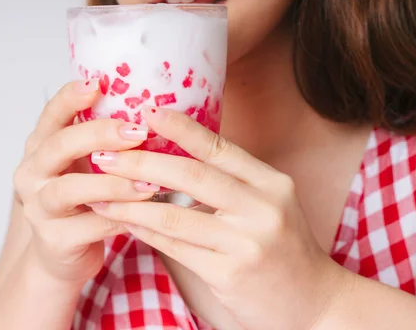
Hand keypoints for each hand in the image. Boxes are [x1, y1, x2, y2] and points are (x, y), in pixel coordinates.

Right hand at [13, 80, 157, 287]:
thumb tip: (147, 106)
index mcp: (40, 149)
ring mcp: (39, 208)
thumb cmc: (81, 200)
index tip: (97, 83)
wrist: (61, 255)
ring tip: (149, 182)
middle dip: (99, 135)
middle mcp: (31, 175)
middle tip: (137, 132)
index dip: (70, 98)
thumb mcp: (83, 165)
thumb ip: (99, 140)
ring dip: (112, 183)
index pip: (50, 116)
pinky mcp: (53, 240)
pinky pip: (88, 227)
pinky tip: (145, 213)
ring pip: (70, 189)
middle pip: (58, 146)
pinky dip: (118, 219)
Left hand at [87, 106, 346, 329]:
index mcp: (272, 183)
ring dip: (130, 203)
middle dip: (141, 163)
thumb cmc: (283, 248)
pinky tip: (124, 222)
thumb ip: (232, 181)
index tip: (148, 112)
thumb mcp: (269, 204)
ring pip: (175, 215)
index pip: (219, 147)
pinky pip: (176, 247)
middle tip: (105, 155)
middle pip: (191, 175)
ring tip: (100, 193)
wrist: (315, 303)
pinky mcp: (229, 274)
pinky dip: (145, 232)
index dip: (181, 128)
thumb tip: (175, 156)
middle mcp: (262, 208)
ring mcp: (247, 242)